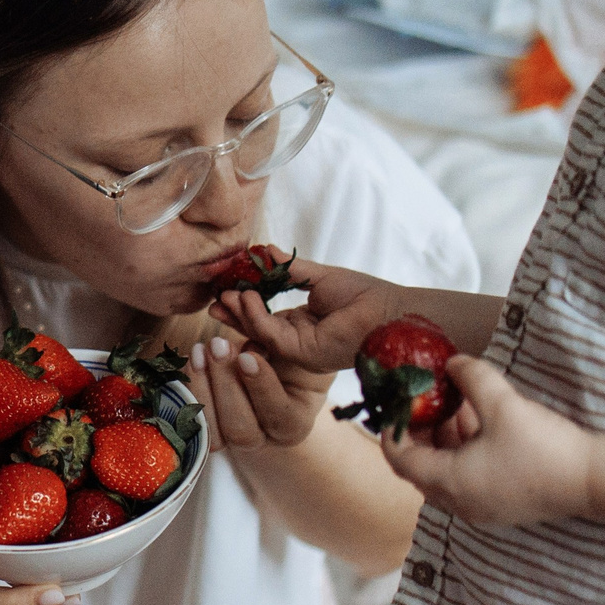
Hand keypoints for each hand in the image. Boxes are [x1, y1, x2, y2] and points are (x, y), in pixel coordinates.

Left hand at [183, 330, 331, 453]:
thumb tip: (234, 303)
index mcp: (294, 424)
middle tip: (218, 345)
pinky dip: (187, 391)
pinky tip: (191, 360)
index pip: (279, 415)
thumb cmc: (287, 356)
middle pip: (241, 430)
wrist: (272, 371)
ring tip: (201, 350)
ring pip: (213, 433)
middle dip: (225, 385)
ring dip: (202, 388)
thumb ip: (268, 334)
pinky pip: (191, 424)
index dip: (261, 387)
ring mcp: (232, 440)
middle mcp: (264, 440)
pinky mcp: (208, 430)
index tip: (248, 354)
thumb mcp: (291, 344)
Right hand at [217, 259, 404, 376]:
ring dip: (240, 312)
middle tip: (213, 296)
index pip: (264, 317)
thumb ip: (289, 268)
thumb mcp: (319, 276)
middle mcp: (298, 340)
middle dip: (232, 313)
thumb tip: (263, 250)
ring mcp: (299, 350)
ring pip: (258, 333)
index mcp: (302, 325)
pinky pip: (270, 335)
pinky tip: (247, 296)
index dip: (242, 304)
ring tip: (229, 292)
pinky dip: (255, 316)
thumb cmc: (366, 296)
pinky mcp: (303, 354)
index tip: (224, 287)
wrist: (390, 312)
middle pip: (255, 329)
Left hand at [381, 357, 594, 525]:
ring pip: (446, 472)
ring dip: (446, 440)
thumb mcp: (502, 403)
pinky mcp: (501, 506)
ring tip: (457, 405)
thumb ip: (472, 378)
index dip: (392, 429)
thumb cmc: (543, 447)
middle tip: (426, 400)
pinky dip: (465, 453)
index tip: (395, 403)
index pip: (400, 458)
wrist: (594, 482)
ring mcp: (480, 509)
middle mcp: (457, 503)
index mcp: (447, 483)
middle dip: (422, 431)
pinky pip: (467, 479)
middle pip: (421, 467)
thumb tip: (452, 362)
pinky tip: (482, 424)